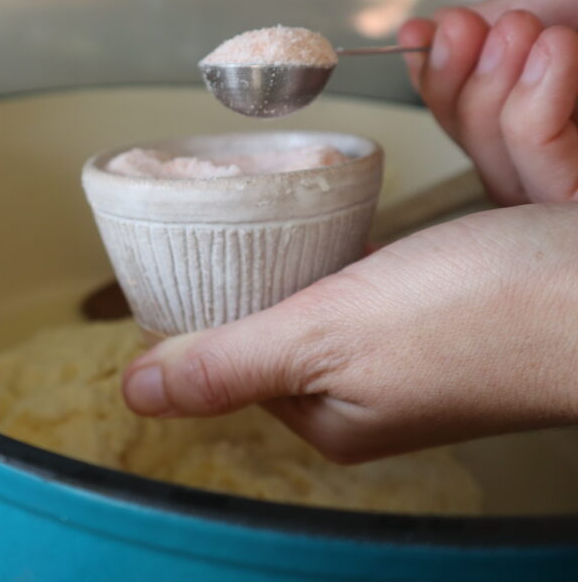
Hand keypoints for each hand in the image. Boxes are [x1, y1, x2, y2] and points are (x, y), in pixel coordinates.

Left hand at [122, 204, 577, 462]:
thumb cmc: (482, 313)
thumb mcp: (328, 336)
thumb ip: (230, 363)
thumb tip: (138, 392)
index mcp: (327, 417)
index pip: (230, 361)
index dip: (200, 307)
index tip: (180, 248)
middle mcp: (365, 394)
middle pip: (276, 324)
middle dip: (252, 271)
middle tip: (227, 208)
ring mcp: (409, 353)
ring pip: (322, 296)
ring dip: (301, 252)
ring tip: (278, 204)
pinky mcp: (447, 310)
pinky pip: (371, 276)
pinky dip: (350, 246)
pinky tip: (346, 217)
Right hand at [397, 0, 577, 204]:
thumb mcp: (549, 4)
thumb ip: (485, 27)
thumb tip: (416, 35)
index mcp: (544, 118)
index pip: (467, 125)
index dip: (434, 83)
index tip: (419, 33)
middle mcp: (553, 161)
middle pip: (474, 158)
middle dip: (456, 86)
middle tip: (466, 28)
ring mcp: (565, 187)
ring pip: (498, 178)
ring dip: (492, 95)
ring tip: (522, 30)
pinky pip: (542, 177)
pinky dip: (531, 111)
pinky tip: (553, 51)